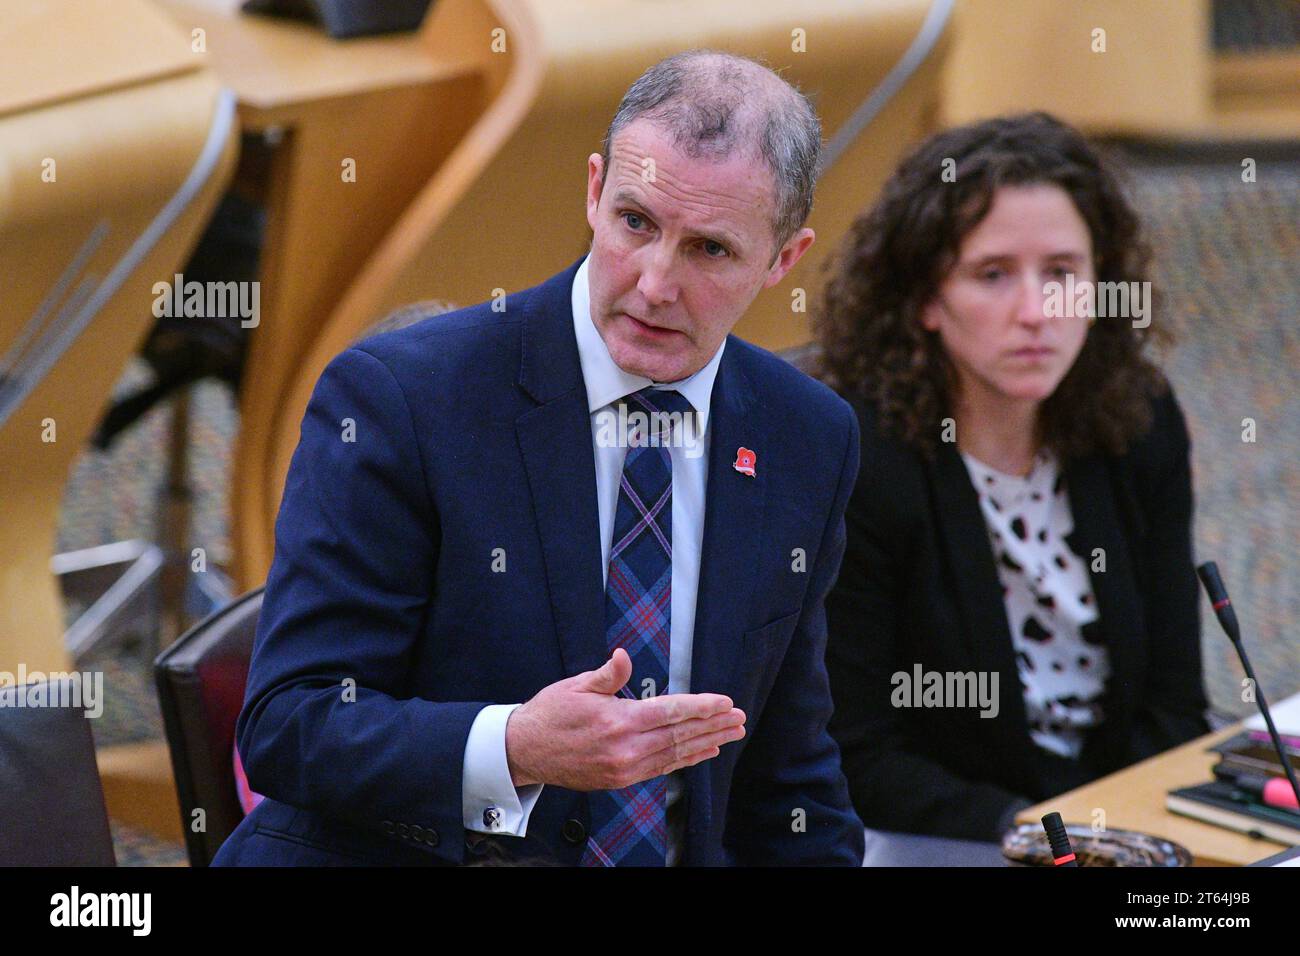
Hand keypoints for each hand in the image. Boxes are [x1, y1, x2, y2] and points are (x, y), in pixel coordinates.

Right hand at [504, 649, 745, 789]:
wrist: (523, 751)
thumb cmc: (549, 713)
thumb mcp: (576, 685)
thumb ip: (608, 674)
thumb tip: (624, 655)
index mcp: (617, 721)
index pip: (670, 712)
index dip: (701, 707)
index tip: (725, 703)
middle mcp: (625, 748)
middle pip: (680, 735)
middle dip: (713, 726)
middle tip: (739, 719)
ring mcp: (624, 768)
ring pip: (675, 755)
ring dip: (707, 744)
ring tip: (731, 735)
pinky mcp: (620, 780)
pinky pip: (661, 768)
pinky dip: (685, 760)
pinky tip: (703, 752)